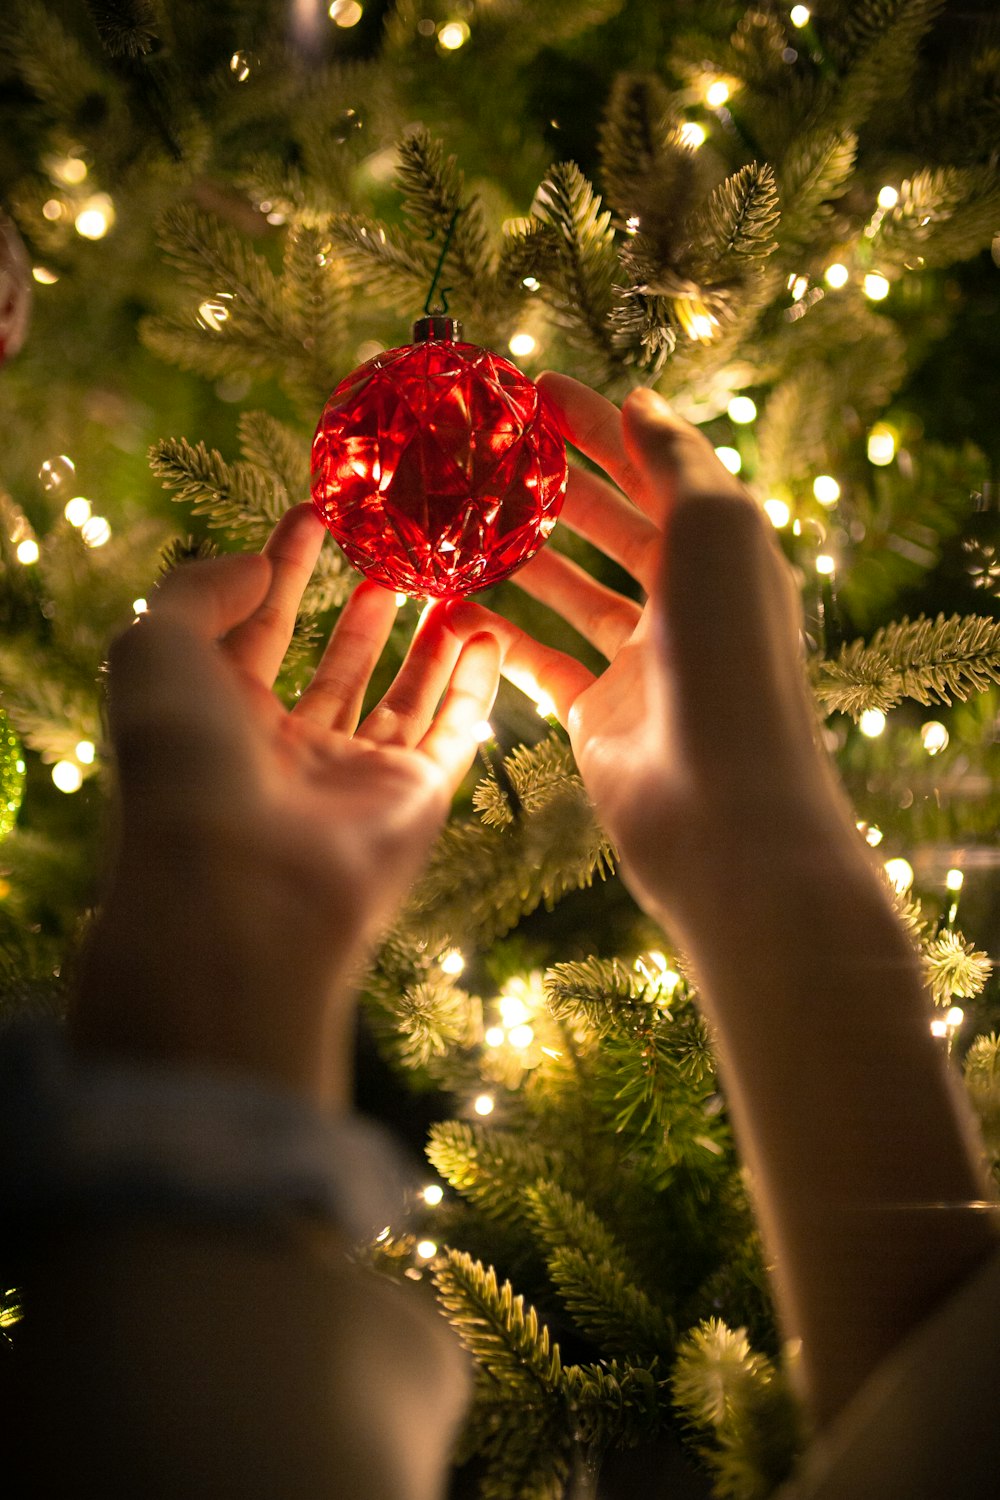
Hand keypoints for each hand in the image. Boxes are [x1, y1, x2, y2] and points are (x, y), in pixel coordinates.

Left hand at [72, 506, 498, 1108]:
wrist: (243, 883)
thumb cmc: (185, 760)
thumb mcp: (156, 646)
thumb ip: (199, 589)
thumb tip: (259, 562)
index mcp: (216, 717)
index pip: (255, 630)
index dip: (283, 568)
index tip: (316, 513)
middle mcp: (286, 751)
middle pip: (333, 669)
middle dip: (360, 614)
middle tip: (392, 559)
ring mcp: (353, 779)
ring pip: (399, 699)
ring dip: (425, 644)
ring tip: (448, 586)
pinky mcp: (415, 801)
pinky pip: (453, 733)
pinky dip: (474, 686)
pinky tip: (488, 634)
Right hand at [449, 373, 852, 937]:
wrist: (724, 807)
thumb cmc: (730, 654)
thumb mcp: (716, 529)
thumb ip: (676, 459)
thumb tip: (643, 399)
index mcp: (723, 554)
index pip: (655, 470)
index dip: (598, 427)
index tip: (535, 389)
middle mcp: (686, 604)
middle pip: (610, 527)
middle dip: (550, 486)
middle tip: (480, 451)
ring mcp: (641, 664)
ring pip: (571, 593)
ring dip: (521, 555)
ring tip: (457, 518)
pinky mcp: (600, 716)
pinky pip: (543, 661)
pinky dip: (502, 632)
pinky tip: (455, 603)